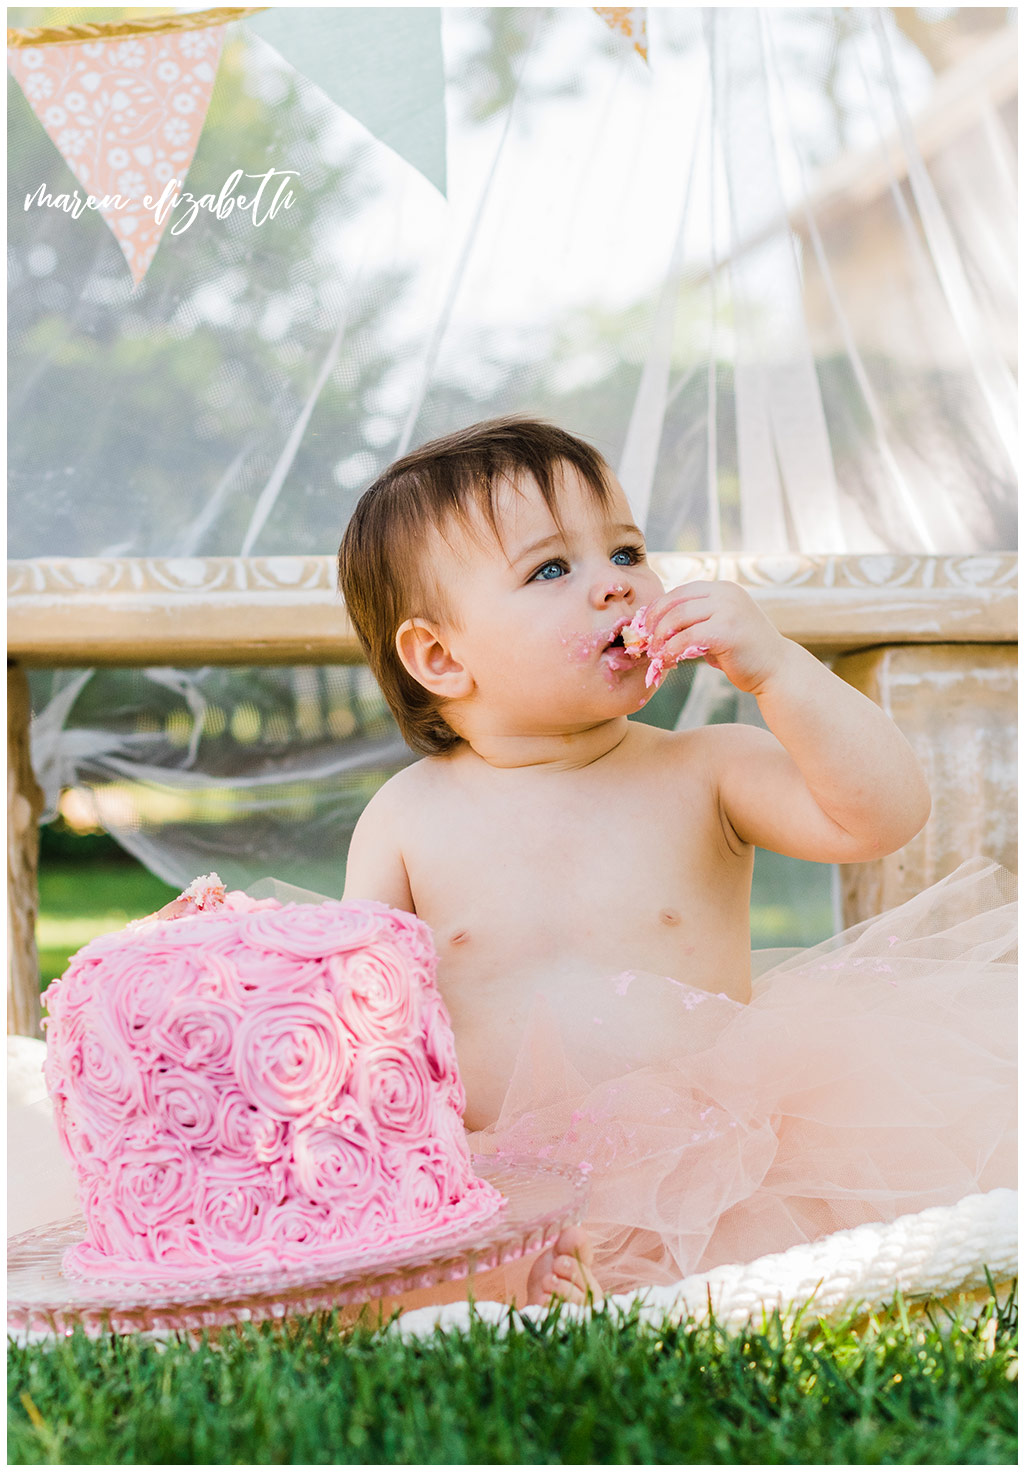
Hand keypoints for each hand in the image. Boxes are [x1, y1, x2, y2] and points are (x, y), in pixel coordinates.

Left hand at [639, 581, 790, 694]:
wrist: (777, 670)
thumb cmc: (746, 653)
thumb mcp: (721, 626)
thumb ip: (698, 621)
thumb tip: (659, 627)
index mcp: (723, 589)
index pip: (681, 592)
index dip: (659, 608)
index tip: (646, 627)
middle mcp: (725, 593)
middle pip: (675, 602)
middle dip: (654, 622)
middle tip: (646, 642)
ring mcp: (728, 609)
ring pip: (677, 618)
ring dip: (660, 637)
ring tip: (655, 653)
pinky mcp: (726, 630)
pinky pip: (686, 637)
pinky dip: (671, 650)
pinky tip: (667, 660)